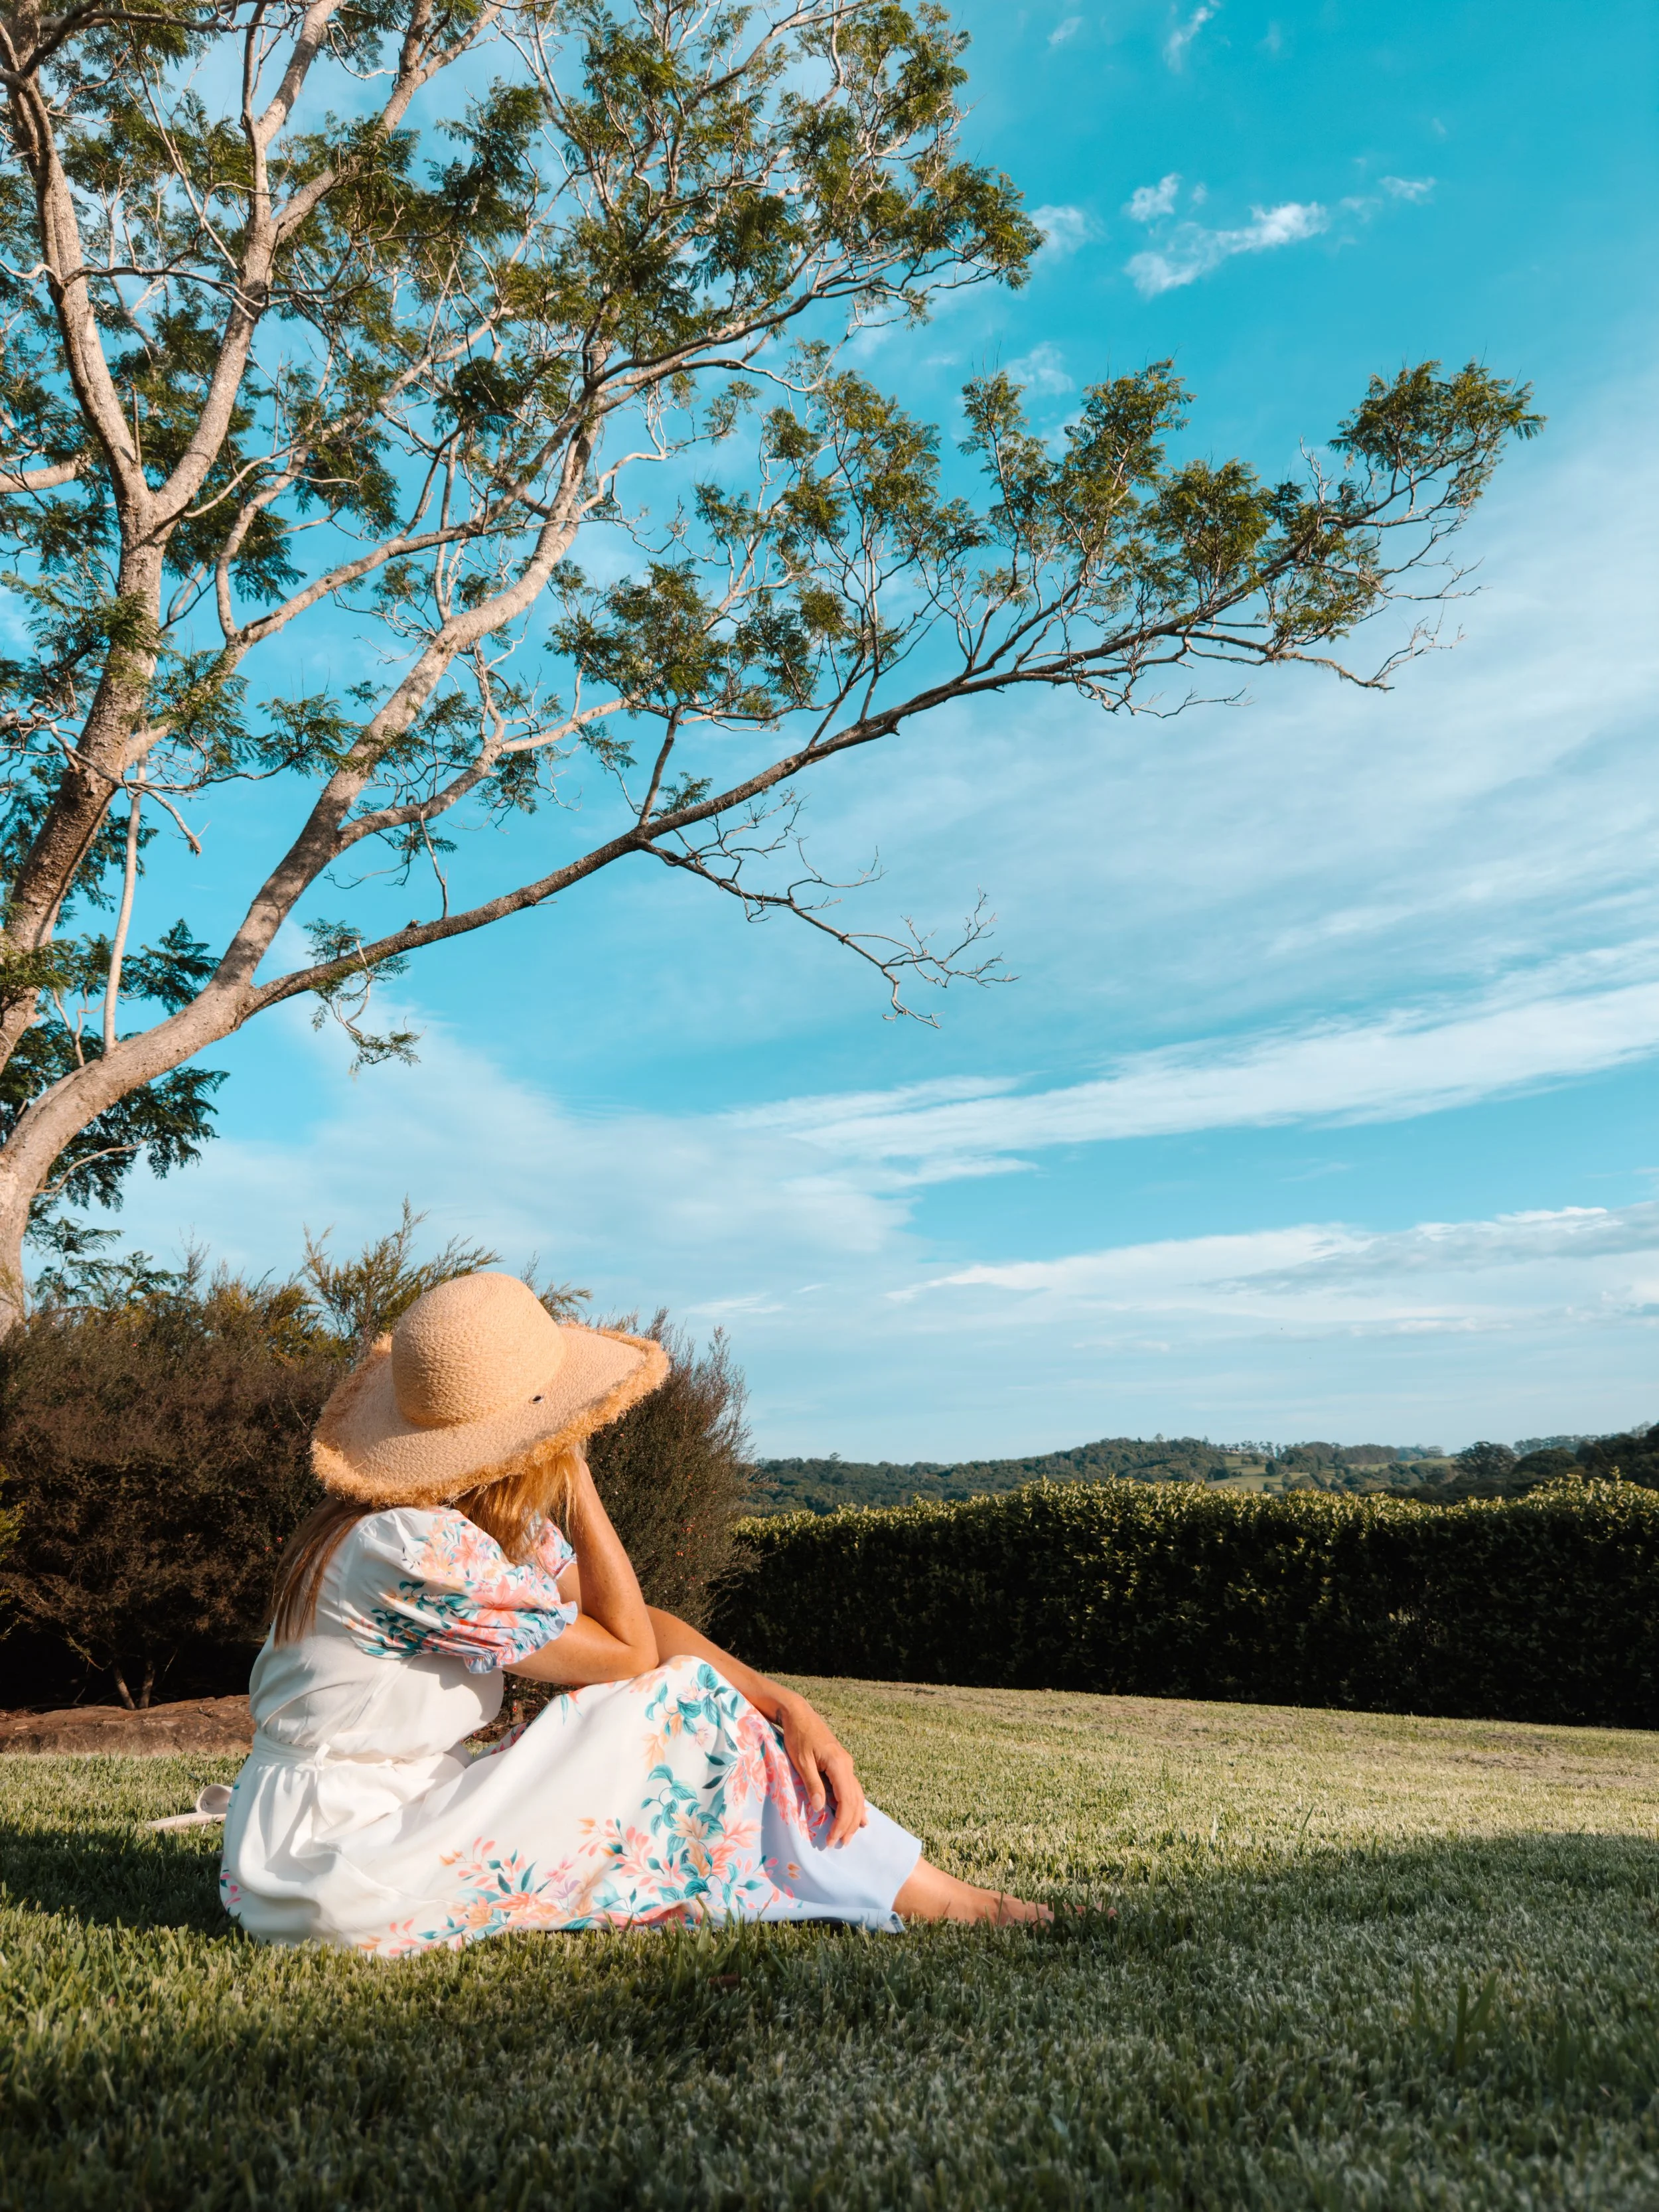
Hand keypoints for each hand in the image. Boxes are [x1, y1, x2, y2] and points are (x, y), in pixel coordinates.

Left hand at [778, 1695, 866, 1847]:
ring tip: (850, 1835)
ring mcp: (846, 1764)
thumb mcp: (801, 1761)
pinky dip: (855, 1803)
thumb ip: (812, 1784)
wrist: (799, 1714)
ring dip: (854, 1816)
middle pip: (855, 1800)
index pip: (846, 1800)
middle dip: (849, 1824)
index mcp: (838, 1765)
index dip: (841, 1822)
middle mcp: (847, 1765)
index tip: (832, 1839)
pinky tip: (859, 1815)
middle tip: (841, 1844)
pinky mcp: (841, 1763)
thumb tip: (819, 1808)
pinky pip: (852, 1787)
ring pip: (856, 1794)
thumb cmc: (797, 1736)